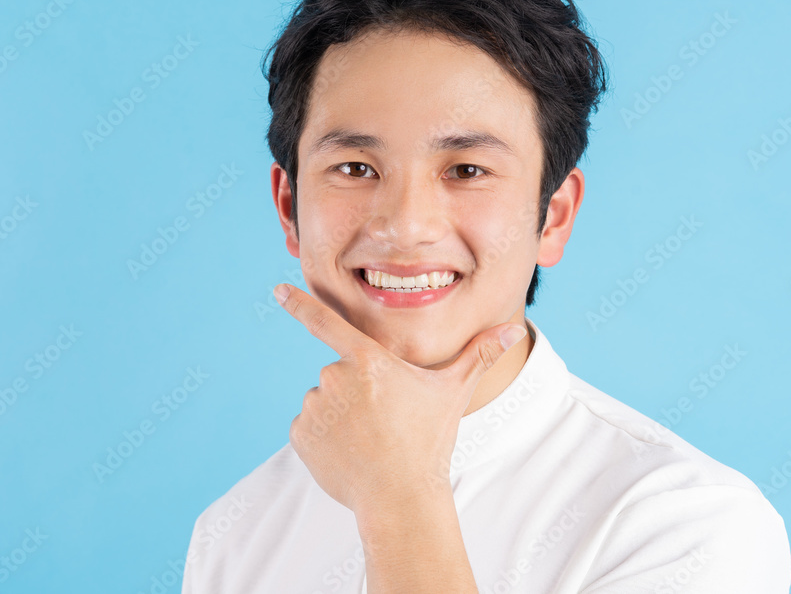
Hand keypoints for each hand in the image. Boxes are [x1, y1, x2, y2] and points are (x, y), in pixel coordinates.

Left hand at [273, 283, 526, 515]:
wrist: (400, 498)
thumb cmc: (429, 441)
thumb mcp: (453, 393)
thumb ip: (479, 355)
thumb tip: (515, 331)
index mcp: (368, 360)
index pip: (326, 322)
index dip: (299, 304)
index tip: (276, 292)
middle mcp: (335, 377)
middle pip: (340, 372)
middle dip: (357, 390)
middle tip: (384, 418)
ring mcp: (315, 407)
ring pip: (325, 400)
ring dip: (341, 414)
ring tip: (369, 439)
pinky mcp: (300, 435)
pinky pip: (310, 426)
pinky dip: (324, 437)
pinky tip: (349, 452)